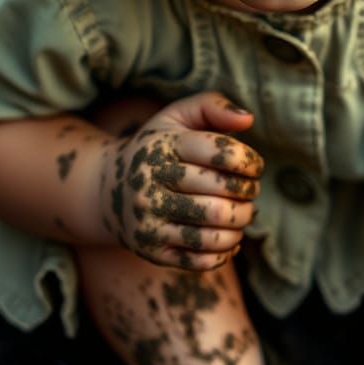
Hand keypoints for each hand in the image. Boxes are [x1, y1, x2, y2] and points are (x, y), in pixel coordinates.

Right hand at [105, 91, 262, 269]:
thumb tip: (247, 119)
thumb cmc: (159, 147)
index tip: (255, 166)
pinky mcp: (151, 250)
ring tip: (243, 214)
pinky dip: (226, 250)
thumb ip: (212, 105)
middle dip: (248, 193)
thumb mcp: (178, 116)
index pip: (220, 153)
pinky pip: (200, 259)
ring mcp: (149, 219)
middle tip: (251, 191)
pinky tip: (229, 237)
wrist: (109, 189)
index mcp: (163, 146)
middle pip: (220, 192)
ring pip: (213, 229)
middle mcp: (151, 182)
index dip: (249, 161)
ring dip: (241, 223)